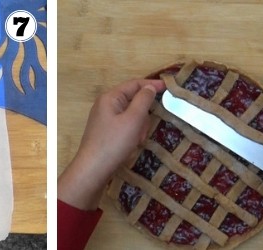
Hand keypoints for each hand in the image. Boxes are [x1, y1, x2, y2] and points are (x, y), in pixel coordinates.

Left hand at [58, 79, 165, 210]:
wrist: (93, 169)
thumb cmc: (114, 143)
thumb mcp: (133, 119)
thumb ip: (143, 100)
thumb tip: (149, 87)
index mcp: (110, 97)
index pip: (134, 84)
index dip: (152, 85)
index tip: (168, 88)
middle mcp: (105, 105)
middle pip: (133, 101)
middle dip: (143, 114)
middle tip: (143, 129)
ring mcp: (105, 119)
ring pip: (131, 116)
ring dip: (138, 126)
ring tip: (135, 140)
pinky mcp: (106, 132)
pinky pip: (125, 126)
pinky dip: (132, 133)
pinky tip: (131, 145)